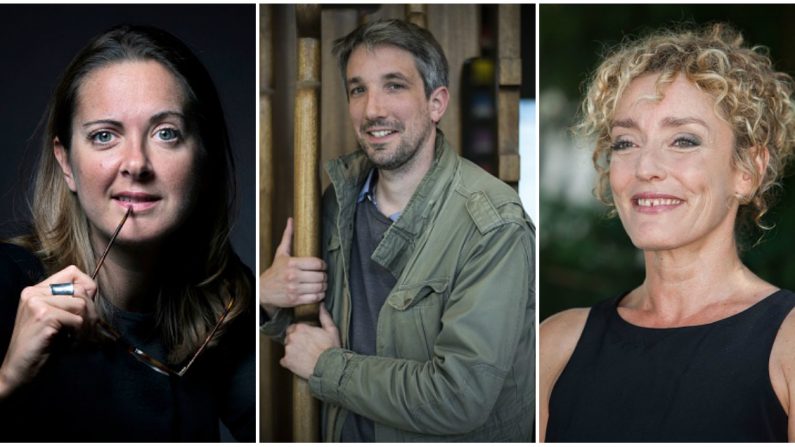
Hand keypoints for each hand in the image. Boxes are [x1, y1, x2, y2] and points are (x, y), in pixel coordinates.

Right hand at [0, 265, 97, 398]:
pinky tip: (69, 345)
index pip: (73, 272)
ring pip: (82, 305)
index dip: (87, 287)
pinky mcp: (43, 316)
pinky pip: (77, 320)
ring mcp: (37, 303)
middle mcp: (34, 292)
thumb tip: (92, 289)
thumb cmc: (41, 347)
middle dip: (91, 313)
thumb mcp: (56, 319)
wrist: (18, 372)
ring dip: (86, 326)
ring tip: (77, 340)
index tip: (86, 309)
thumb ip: (69, 302)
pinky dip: (79, 335)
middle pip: (82, 291)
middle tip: (85, 333)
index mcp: (36, 290)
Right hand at [260, 217, 326, 316]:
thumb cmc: (275, 271)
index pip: (316, 263)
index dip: (323, 265)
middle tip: (323, 276)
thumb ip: (288, 237)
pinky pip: (315, 298)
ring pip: (319, 287)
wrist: (263, 290)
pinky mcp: (295, 299)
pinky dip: (320, 296)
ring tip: (322, 284)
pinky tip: (318, 293)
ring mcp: (294, 289)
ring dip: (324, 286)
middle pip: (320, 276)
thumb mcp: (281, 253)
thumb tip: (291, 220)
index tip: (322, 266)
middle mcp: (293, 276)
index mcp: (291, 263)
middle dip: (325, 276)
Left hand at [281, 305, 339, 378]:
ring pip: (287, 349)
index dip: (300, 333)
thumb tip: (322, 306)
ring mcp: (288, 350)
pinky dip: (290, 362)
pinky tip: (299, 363)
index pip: (294, 328)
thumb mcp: (331, 330)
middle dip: (295, 341)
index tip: (307, 338)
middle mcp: (292, 338)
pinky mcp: (287, 362)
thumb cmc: (331, 349)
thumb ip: (324, 316)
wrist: (329, 368)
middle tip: (306, 347)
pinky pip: (284, 361)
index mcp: (301, 328)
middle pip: (289, 337)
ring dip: (293, 351)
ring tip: (304, 356)